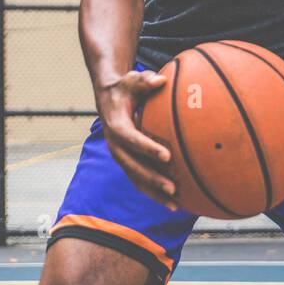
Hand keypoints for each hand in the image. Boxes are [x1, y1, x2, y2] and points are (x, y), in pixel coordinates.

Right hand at [95, 69, 178, 209]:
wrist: (108, 99)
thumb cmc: (126, 88)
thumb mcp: (132, 80)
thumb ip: (145, 81)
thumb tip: (160, 79)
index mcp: (117, 126)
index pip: (132, 140)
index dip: (147, 148)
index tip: (167, 156)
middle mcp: (115, 145)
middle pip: (133, 166)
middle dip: (152, 179)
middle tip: (172, 187)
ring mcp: (121, 157)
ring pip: (136, 179)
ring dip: (154, 193)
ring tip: (175, 205)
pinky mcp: (127, 163)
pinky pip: (139, 181)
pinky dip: (154, 193)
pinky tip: (174, 203)